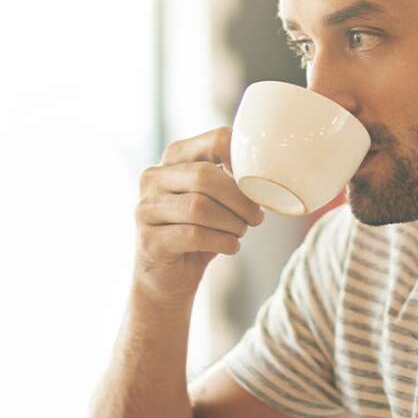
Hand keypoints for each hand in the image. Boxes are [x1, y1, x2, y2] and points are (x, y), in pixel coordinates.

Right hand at [134, 127, 264, 304]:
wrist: (166, 278)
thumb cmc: (198, 232)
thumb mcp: (216, 201)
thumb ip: (233, 181)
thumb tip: (271, 176)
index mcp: (175, 157)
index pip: (216, 140)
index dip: (245, 160)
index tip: (259, 184)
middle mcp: (154, 177)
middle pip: (205, 175)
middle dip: (239, 199)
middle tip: (255, 218)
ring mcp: (146, 208)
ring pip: (199, 207)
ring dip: (231, 223)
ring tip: (240, 232)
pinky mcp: (149, 239)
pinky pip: (194, 235)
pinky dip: (222, 242)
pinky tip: (231, 247)